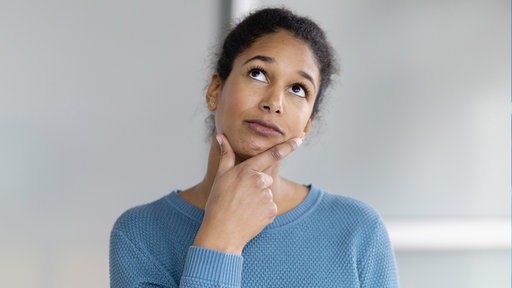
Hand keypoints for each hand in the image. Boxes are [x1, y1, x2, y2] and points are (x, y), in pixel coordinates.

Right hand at [193, 134, 302, 254]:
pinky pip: (270, 207)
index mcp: (247, 170)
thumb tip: (220, 136)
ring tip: (243, 208)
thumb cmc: (218, 203)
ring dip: (259, 200)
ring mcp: (266, 197)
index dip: (287, 147)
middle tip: (240, 197)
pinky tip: (250, 216)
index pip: (271, 155)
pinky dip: (262, 211)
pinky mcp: (272, 211)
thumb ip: (226, 155)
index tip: (299, 140)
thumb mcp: (220, 177)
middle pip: (265, 178)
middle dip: (257, 185)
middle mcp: (259, 181)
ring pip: (267, 194)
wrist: (222, 232)